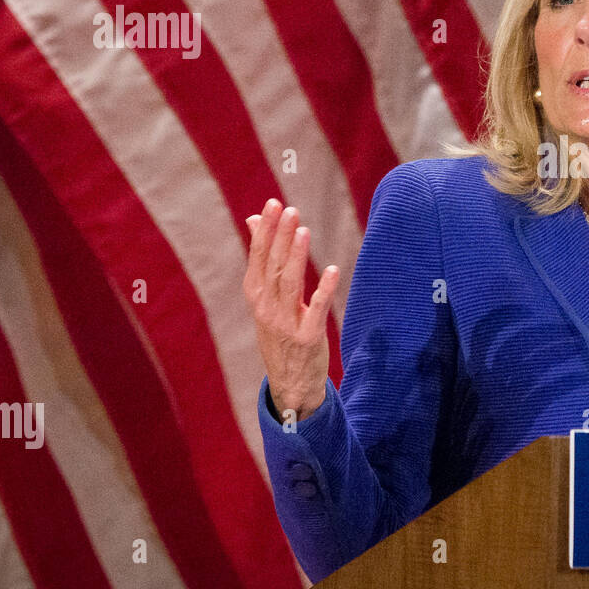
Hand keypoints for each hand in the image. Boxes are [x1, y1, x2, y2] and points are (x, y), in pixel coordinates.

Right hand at [243, 199, 339, 422]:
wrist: (289, 383)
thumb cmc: (279, 333)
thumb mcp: (265, 298)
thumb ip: (263, 260)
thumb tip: (255, 220)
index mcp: (256, 297)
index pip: (258, 257)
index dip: (265, 231)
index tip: (273, 205)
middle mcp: (267, 309)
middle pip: (273, 266)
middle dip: (280, 236)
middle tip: (289, 209)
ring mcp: (286, 324)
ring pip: (290, 284)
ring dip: (297, 256)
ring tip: (303, 231)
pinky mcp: (308, 338)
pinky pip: (316, 310)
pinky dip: (325, 290)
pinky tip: (334, 270)